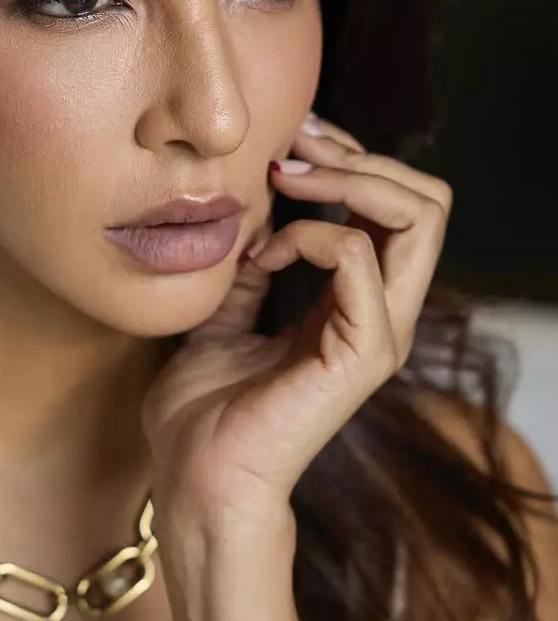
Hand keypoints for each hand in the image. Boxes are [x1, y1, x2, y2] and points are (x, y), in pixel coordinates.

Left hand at [142, 113, 451, 531]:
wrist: (194, 478)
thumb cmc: (203, 413)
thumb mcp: (222, 319)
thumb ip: (248, 273)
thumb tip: (252, 219)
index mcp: (354, 305)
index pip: (395, 209)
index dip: (350, 159)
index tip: (287, 141)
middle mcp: (379, 314)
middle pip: (426, 202)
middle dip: (362, 155)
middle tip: (294, 145)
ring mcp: (377, 335)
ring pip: (419, 217)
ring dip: (352, 178)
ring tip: (288, 176)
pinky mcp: (359, 355)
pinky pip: (362, 259)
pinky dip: (313, 234)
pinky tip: (266, 252)